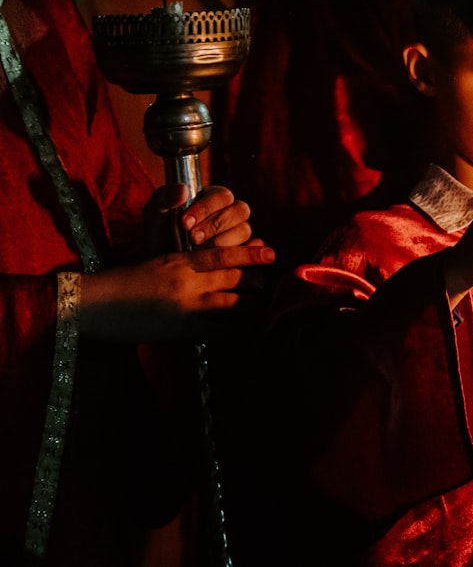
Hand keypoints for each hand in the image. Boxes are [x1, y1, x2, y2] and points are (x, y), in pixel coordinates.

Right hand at [79, 244, 274, 342]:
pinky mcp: (181, 330)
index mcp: (178, 259)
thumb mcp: (155, 258)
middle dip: (255, 279)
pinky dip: (239, 330)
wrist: (94, 305)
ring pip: (231, 302)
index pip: (222, 254)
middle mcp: (185, 280)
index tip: (269, 251)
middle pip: (232, 277)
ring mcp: (184, 306)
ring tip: (265, 304)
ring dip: (252, 303)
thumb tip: (208, 252)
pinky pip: (219, 330)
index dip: (249, 253)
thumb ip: (183, 257)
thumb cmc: (124, 281)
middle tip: (269, 280)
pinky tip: (253, 330)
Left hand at [143, 185, 252, 253]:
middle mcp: (230, 212)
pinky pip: (249, 250)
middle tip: (193, 238)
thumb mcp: (155, 214)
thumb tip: (183, 190)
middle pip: (240, 211)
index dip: (207, 208)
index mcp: (213, 197)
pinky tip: (222, 262)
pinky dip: (239, 253)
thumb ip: (164, 198)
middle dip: (215, 225)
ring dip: (223, 241)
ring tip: (200, 250)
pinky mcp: (241, 252)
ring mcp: (237, 232)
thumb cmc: (160, 234)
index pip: (223, 195)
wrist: (161, 263)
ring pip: (244, 230)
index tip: (185, 222)